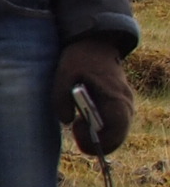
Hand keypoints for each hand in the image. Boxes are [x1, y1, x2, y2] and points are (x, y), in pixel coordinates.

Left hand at [54, 33, 133, 154]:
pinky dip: (99, 130)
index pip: (117, 130)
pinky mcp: (119, 106)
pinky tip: (83, 120)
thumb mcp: (63, 74)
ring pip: (116, 134)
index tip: (76, 129)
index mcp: (116, 96)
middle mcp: (126, 104)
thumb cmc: (79, 58)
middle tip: (75, 131)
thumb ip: (61, 98)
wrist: (94, 43)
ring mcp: (125, 106)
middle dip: (97, 143)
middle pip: (118, 137)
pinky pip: (113, 126)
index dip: (98, 140)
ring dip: (98, 137)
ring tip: (78, 124)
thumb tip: (67, 122)